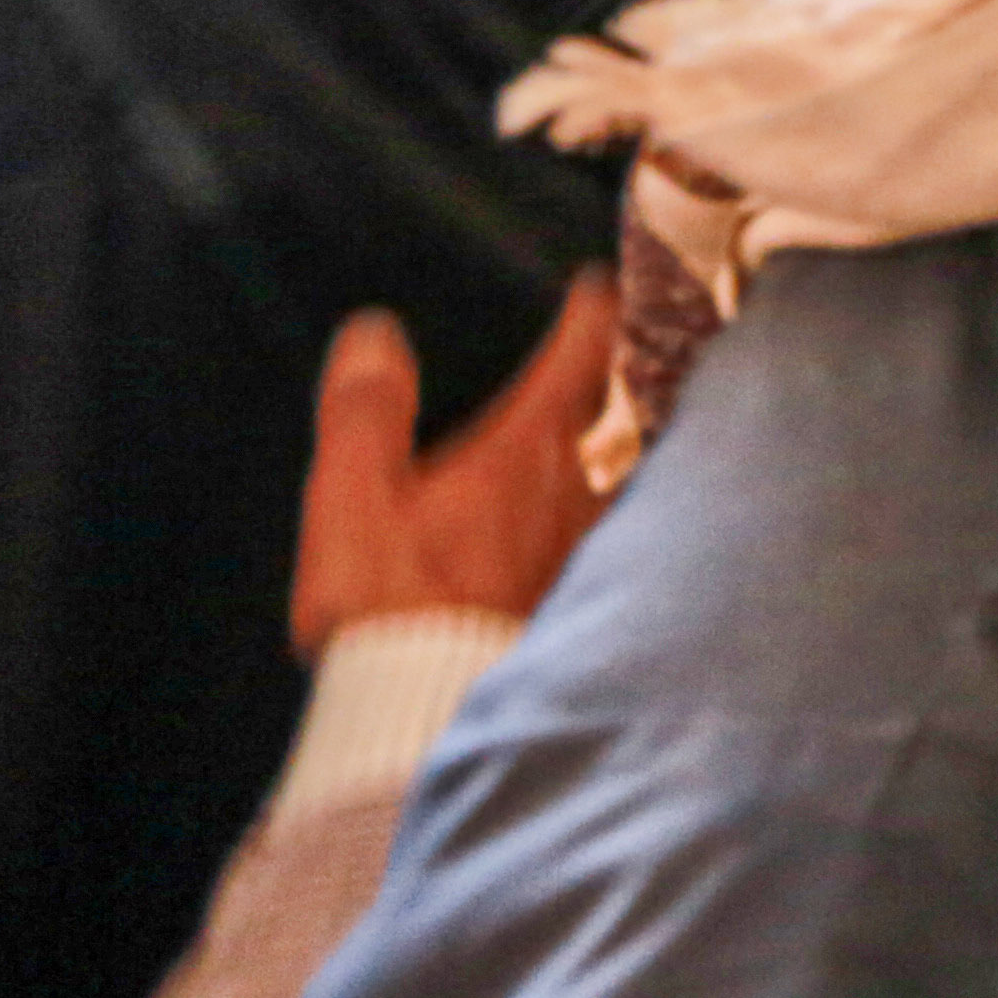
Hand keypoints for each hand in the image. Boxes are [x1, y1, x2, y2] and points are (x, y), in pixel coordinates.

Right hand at [291, 274, 620, 655]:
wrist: (427, 713)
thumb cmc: (390, 605)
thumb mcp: (355, 501)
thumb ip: (368, 414)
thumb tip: (375, 335)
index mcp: (528, 452)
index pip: (580, 359)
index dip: (593, 313)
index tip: (602, 285)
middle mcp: (581, 488)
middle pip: (630, 406)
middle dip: (633, 367)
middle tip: (639, 338)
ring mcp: (596, 543)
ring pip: (638, 466)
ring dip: (641, 433)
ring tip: (642, 413)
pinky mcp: (594, 595)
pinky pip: (627, 526)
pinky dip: (628, 499)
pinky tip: (618, 512)